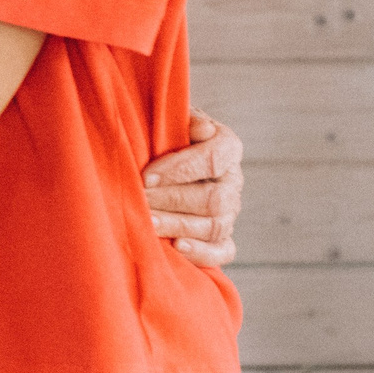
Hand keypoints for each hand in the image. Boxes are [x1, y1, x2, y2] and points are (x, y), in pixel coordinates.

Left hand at [145, 109, 243, 268]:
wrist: (160, 159)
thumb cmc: (161, 136)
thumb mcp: (169, 119)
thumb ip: (179, 119)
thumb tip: (198, 128)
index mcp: (227, 147)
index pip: (214, 158)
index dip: (181, 168)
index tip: (146, 176)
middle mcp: (233, 180)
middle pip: (214, 197)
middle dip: (173, 200)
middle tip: (140, 200)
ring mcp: (230, 211)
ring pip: (215, 225)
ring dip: (178, 225)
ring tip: (147, 223)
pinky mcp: (222, 237)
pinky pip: (222, 251)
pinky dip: (202, 253)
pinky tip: (176, 247)